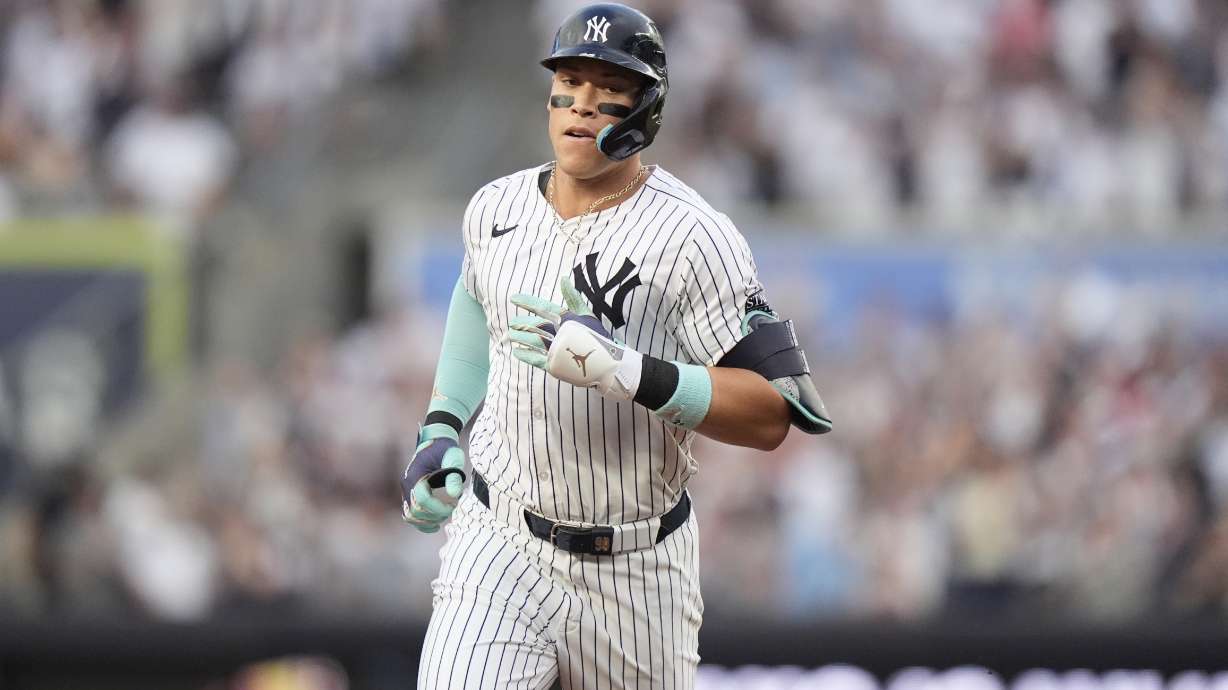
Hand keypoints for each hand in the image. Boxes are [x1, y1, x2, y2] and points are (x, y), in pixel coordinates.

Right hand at [400, 424, 465, 532]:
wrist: (435, 441)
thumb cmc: (445, 448)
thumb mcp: (453, 457)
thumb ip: (454, 475)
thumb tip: (454, 494)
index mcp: (415, 474)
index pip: (421, 499)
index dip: (437, 507)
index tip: (453, 503)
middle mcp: (407, 484)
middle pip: (415, 511)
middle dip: (435, 515)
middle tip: (451, 508)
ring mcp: (406, 490)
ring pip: (410, 516)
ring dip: (428, 521)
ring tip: (444, 515)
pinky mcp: (409, 495)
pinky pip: (410, 514)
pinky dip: (421, 523)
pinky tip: (435, 525)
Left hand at [509, 276, 640, 400]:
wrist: (607, 362)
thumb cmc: (597, 336)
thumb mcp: (586, 314)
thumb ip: (573, 297)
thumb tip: (563, 278)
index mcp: (566, 319)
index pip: (543, 307)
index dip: (527, 302)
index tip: (513, 298)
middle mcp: (560, 333)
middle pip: (535, 325)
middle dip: (522, 323)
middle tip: (513, 322)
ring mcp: (556, 349)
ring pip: (532, 341)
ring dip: (520, 337)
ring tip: (510, 335)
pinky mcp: (555, 364)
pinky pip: (535, 359)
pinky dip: (525, 355)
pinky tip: (516, 352)